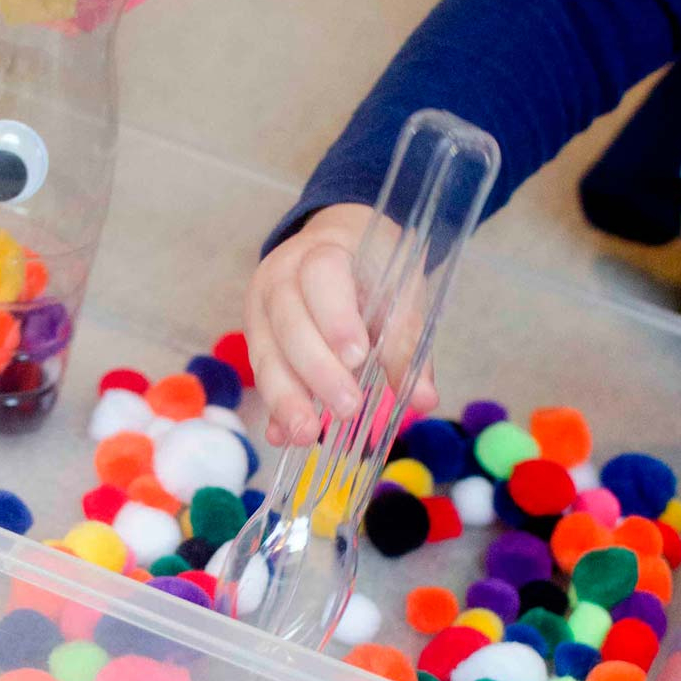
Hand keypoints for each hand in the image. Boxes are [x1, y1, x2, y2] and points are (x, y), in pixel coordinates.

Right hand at [245, 203, 436, 446]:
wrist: (337, 244)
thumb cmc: (373, 269)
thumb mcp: (399, 293)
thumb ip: (407, 343)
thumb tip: (423, 399)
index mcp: (322, 251)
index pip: (321, 276)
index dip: (335, 317)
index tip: (358, 356)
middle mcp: (281, 277)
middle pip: (289, 323)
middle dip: (316, 370)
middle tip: (347, 408)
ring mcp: (261, 309)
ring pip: (266, 354)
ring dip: (285, 398)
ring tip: (306, 434)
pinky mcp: (256, 339)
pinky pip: (262, 375)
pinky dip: (273, 408)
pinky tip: (281, 436)